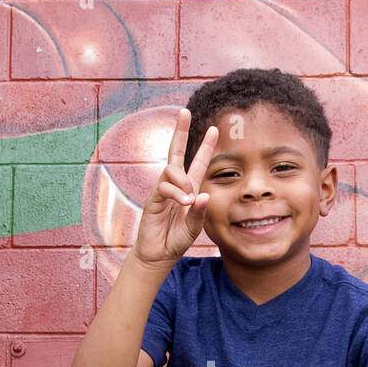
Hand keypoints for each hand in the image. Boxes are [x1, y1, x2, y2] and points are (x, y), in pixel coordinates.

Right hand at [130, 107, 217, 268]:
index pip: (198, 162)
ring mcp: (162, 190)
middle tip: (184, 111)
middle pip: (176, 152)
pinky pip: (164, 187)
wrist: (159, 254)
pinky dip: (176, 193)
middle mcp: (175, 185)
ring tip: (188, 199)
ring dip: (182, 181)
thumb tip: (203, 195)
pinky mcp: (153, 199)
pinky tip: (183, 203)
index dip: (205, 146)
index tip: (214, 128)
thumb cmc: (177, 239)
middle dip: (180, 131)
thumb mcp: (194, 226)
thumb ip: (199, 212)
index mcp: (189, 189)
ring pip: (171, 170)